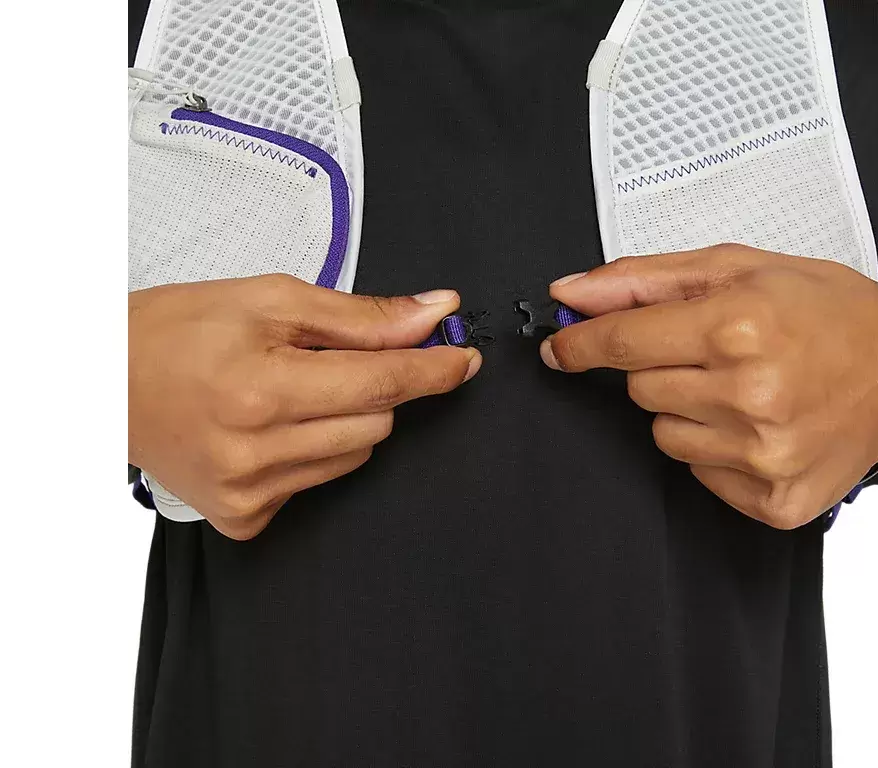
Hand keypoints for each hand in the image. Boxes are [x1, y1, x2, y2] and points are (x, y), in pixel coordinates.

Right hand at [129, 275, 480, 539]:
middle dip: (373, 387)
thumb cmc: (177, 330)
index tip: (463, 360)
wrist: (104, 380)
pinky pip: (318, 483)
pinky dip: (312, 450)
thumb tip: (434, 315)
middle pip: (376, 423)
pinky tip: (268, 427)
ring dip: (343, 418)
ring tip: (286, 391)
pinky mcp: (243, 517)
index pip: (380, 385)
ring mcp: (248, 492)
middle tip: (328, 360)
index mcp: (261, 390)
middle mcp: (255, 451)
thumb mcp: (270, 300)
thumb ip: (361, 317)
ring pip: (354, 455)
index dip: (432, 370)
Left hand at [541, 244, 877, 529]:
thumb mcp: (740, 268)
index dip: (581, 344)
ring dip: (687, 411)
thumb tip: (571, 294)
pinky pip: (698, 475)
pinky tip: (759, 425)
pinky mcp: (773, 499)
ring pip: (663, 436)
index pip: (622, 343)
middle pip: (640, 391)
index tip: (562, 348)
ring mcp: (761, 455)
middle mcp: (748, 395)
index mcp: (737, 328)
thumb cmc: (829, 314)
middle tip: (715, 353)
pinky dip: (716, 451)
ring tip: (744, 389)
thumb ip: (644, 281)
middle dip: (660, 368)